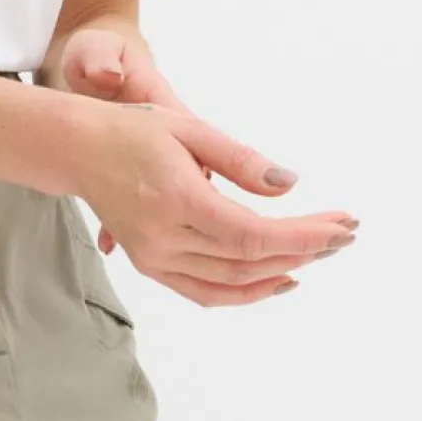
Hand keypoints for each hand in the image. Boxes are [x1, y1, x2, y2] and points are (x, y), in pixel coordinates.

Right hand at [58, 25, 359, 305]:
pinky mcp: (151, 266)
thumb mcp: (190, 128)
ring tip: (318, 253)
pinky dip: (245, 291)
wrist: (79, 150)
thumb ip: (241, 161)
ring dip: (280, 272)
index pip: (252, 236)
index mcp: (176, 200)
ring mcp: (154, 258)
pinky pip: (205, 292)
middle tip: (342, 234)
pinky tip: (277, 278)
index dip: (301, 238)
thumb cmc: (134, 131)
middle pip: (248, 262)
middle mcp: (163, 238)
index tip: (339, 228)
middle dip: (303, 251)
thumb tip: (290, 186)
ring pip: (230, 285)